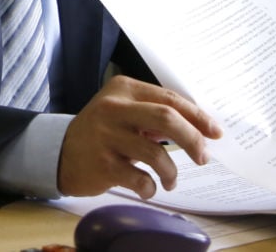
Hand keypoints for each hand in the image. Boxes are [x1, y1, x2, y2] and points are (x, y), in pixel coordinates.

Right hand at [56, 75, 221, 198]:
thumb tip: (200, 129)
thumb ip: (155, 113)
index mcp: (124, 89)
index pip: (169, 99)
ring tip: (170, 179)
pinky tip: (148, 187)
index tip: (215, 133)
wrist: (60, 153)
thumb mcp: (124, 112)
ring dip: (171, 171)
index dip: (197, 117)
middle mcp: (113, 108)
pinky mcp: (102, 164)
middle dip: (192, 139)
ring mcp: (106, 136)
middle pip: (166, 118)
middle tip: (203, 157)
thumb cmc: (102, 131)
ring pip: (156, 153)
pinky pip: (140, 178)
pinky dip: (151, 187)